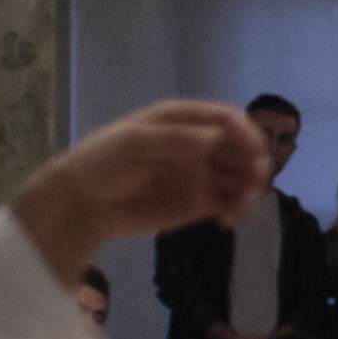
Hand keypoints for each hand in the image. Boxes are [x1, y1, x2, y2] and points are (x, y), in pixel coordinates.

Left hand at [12, 101, 272, 281]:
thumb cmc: (102, 162)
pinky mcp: (199, 203)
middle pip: (241, 148)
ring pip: (240, 177)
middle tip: (253, 183)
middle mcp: (198, 144)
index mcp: (183, 120)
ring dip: (248, 189)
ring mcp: (200, 173)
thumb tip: (217, 137)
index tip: (254, 152)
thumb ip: (174, 138)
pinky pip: (228, 203)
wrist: (84, 202)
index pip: (226, 118)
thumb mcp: (132, 142)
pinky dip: (236, 210)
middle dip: (254, 163)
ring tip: (238, 208)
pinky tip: (227, 220)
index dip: (245, 131)